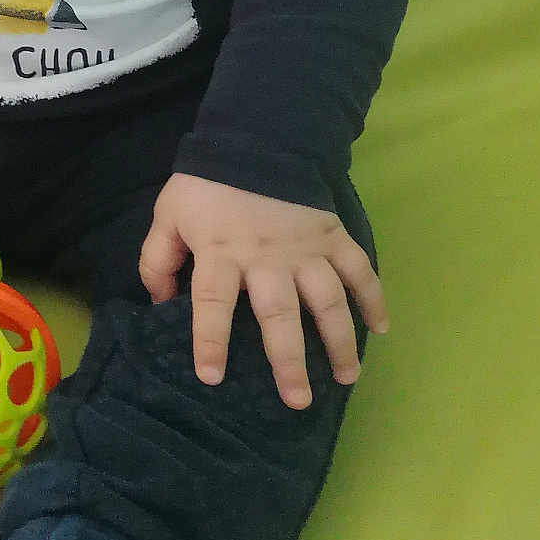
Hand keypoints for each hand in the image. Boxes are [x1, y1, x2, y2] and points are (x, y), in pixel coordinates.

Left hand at [138, 172, 387, 408]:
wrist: (254, 138)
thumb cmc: (207, 184)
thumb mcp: (168, 215)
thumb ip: (158, 259)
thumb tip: (159, 305)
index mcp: (221, 251)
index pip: (213, 303)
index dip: (210, 341)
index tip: (212, 377)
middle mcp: (265, 257)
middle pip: (278, 314)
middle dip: (288, 361)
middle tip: (297, 401)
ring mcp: (303, 248)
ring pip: (326, 300)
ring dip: (338, 341)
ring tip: (345, 378)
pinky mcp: (331, 235)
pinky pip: (358, 269)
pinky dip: (373, 297)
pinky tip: (381, 329)